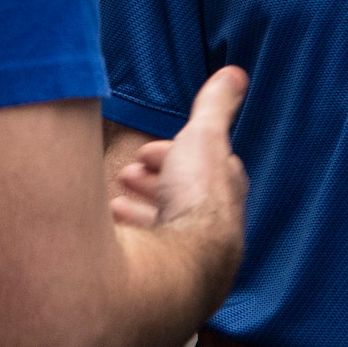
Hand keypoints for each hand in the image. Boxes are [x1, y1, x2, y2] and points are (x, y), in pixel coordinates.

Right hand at [111, 68, 248, 255]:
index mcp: (224, 190)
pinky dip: (128, 234)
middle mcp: (212, 224)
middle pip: (181, 197)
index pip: (202, 166)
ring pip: (163, 225)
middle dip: (155, 182)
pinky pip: (145, 248)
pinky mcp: (164, 272)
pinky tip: (112, 230)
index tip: (147, 151)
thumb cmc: (197, 199)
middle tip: (129, 173)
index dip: (174, 154)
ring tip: (116, 203)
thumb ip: (215, 107)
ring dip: (141, 210)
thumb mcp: (204, 136)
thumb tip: (235, 74)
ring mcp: (188, 251)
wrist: (182, 264)